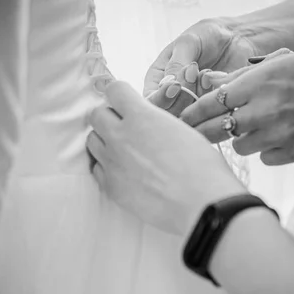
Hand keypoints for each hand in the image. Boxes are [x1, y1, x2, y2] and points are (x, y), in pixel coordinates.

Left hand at [87, 81, 246, 235]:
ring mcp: (112, 161)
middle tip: (125, 127)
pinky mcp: (110, 185)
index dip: (120, 95)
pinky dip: (106, 166)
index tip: (126, 102)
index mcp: (141, 116)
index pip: (114, 90)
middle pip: (97, 115)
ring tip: (123, 150)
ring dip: (104, 140)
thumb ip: (154, 121)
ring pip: (92, 140)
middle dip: (109, 117)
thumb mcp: (180, 129)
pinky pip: (97, 168)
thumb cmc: (201, 166)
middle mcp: (120, 135)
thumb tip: (144, 122)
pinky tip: (122, 170)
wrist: (201, 203)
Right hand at [144, 18, 259, 116]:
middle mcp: (171, 97)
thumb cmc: (207, 36)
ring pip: (189, 118)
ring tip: (208, 74)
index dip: (160, 99)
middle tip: (196, 75)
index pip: (150, 101)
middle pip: (168, 114)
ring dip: (200, 97)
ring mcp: (191, 106)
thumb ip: (176, 63)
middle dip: (183, 97)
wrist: (238, 38)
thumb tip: (168, 85)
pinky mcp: (210, 110)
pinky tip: (219, 80)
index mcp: (158, 80)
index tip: (176, 86)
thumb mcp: (188, 42)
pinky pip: (209, 116)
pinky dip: (214, 100)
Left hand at [180, 48, 293, 164]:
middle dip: (200, 133)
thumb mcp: (280, 64)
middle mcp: (263, 109)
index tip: (180, 120)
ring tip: (256, 127)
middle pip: (216, 129)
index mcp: (256, 82)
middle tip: (191, 137)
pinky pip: (264, 157)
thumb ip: (242, 78)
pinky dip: (266, 149)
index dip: (191, 114)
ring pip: (239, 146)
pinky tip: (278, 137)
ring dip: (241, 138)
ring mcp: (277, 133)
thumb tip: (210, 84)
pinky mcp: (292, 152)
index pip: (210, 102)